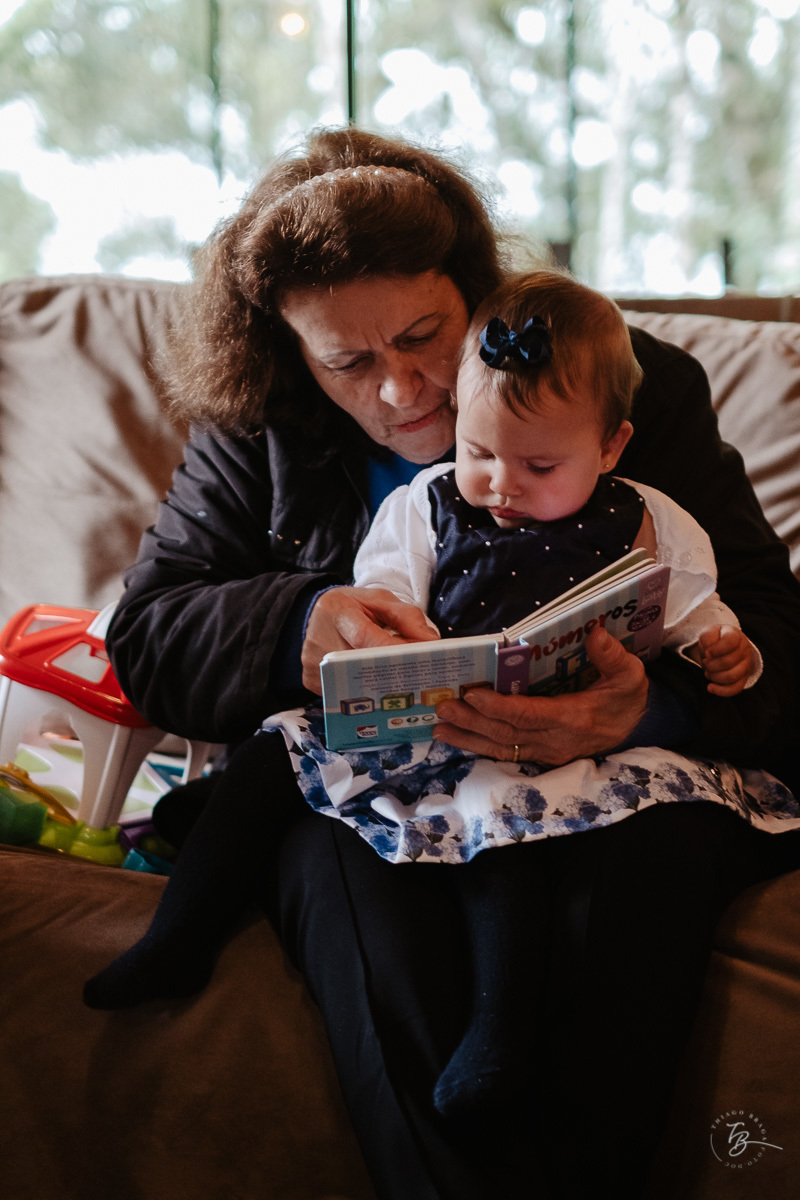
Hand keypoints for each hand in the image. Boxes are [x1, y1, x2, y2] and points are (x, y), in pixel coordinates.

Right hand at [302, 586, 439, 693]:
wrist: (314, 616)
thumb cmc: (353, 607)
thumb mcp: (380, 600)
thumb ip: (407, 617)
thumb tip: (432, 642)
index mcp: (337, 612)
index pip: (365, 636)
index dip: (391, 650)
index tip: (417, 659)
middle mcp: (319, 640)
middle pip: (361, 664)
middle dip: (391, 671)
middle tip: (418, 678)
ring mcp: (312, 664)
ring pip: (353, 683)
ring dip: (380, 685)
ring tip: (401, 683)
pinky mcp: (311, 681)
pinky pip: (342, 691)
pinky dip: (363, 690)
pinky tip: (376, 686)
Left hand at [432, 626, 647, 765]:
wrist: (636, 728)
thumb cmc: (627, 697)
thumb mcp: (630, 674)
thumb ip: (613, 655)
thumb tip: (595, 633)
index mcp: (573, 719)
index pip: (529, 715)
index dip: (498, 707)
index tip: (472, 694)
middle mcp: (556, 740)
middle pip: (507, 734)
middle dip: (472, 721)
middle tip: (443, 707)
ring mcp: (547, 752)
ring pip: (502, 748)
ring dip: (469, 738)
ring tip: (440, 728)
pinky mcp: (541, 755)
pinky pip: (507, 753)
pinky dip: (480, 747)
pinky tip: (459, 739)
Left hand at [694, 625, 757, 696]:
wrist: (726, 647)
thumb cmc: (716, 639)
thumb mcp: (710, 632)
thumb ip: (707, 637)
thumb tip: (708, 652)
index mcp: (736, 637)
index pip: (729, 643)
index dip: (715, 649)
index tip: (707, 652)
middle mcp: (745, 651)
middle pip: (727, 662)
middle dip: (710, 664)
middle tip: (705, 662)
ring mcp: (746, 666)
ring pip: (731, 677)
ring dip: (714, 676)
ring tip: (707, 671)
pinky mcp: (743, 679)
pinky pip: (735, 689)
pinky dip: (720, 691)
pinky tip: (710, 687)